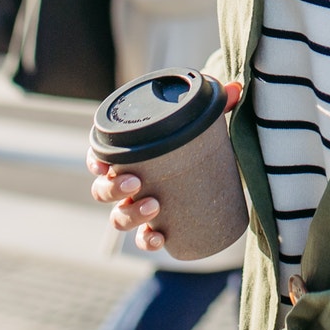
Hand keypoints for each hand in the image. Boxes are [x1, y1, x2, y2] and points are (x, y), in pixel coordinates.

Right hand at [88, 79, 240, 251]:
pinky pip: (143, 239)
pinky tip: (159, 239)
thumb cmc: (198, 142)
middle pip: (102, 191)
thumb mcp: (204, 122)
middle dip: (113, 189)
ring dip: (129, 215)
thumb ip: (216, 103)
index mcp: (130, 156)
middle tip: (136, 182)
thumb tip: (235, 88)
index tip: (103, 165)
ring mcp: (139, 207)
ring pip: (119, 218)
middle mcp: (128, 184)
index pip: (99, 159)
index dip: (94, 163)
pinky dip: (147, 241)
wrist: (217, 172)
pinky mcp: (158, 226)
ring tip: (153, 206)